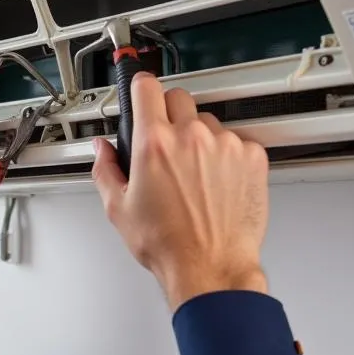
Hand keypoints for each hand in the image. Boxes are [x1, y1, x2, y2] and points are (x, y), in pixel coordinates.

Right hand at [92, 74, 269, 312]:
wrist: (211, 267)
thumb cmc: (168, 244)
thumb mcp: (118, 208)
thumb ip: (105, 169)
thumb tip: (102, 150)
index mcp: (154, 144)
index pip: (146, 87)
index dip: (141, 88)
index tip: (142, 92)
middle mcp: (191, 137)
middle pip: (178, 98)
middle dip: (169, 114)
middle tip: (167, 143)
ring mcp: (225, 145)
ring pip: (208, 121)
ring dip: (199, 136)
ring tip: (194, 172)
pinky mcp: (252, 157)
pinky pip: (237, 141)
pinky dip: (227, 155)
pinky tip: (217, 181)